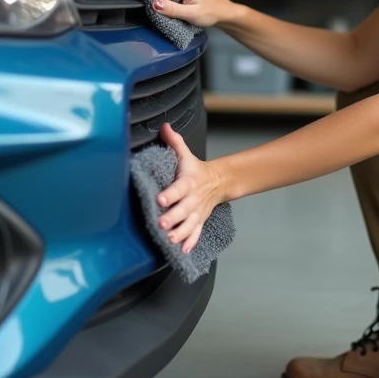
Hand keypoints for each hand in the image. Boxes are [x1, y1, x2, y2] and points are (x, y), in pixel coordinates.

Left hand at [155, 123, 222, 253]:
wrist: (218, 182)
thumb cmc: (195, 170)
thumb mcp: (186, 155)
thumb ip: (174, 142)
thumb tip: (164, 126)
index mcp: (188, 182)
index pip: (179, 187)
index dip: (170, 193)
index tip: (161, 198)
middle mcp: (193, 199)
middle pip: (184, 209)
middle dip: (173, 217)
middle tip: (162, 224)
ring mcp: (197, 212)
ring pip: (190, 224)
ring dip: (181, 233)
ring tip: (170, 240)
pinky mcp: (199, 221)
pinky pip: (197, 233)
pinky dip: (191, 242)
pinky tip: (184, 251)